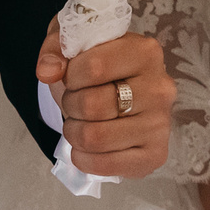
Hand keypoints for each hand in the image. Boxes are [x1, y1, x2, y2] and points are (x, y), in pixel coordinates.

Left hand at [37, 24, 176, 177]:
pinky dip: (84, 159)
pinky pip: (106, 166)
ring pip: (95, 137)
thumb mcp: (77, 44)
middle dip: (70, 105)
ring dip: (74, 133)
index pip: (93, 68)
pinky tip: (85, 148)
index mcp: (145, 52)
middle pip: (92, 105)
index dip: (69, 76)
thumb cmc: (99, 65)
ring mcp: (160, 124)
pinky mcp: (155, 154)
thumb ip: (57, 49)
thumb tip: (48, 72)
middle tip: (73, 102)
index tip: (71, 77)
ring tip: (78, 124)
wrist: (123, 90)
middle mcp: (160, 88)